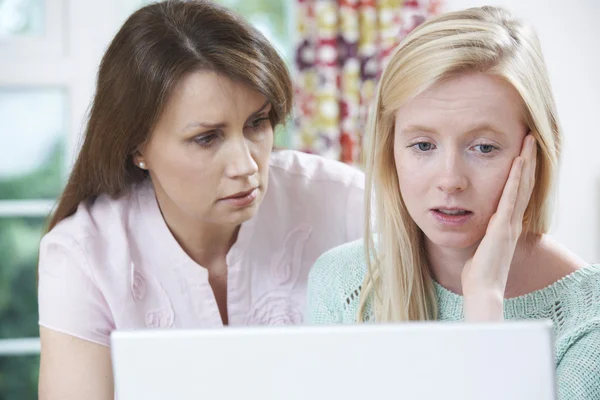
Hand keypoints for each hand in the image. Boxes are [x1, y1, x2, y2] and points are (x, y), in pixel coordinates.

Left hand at [461, 134, 536, 320]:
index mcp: (507, 226)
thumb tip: (474, 224)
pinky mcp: (502, 227)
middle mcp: (512, 222)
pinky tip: (518, 162)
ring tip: (529, 141)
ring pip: (521, 186)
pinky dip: (515, 178)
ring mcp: (509, 223)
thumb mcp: (480, 248)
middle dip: (528, 160)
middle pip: (524, 184)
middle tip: (531, 139)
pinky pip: (510, 197)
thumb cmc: (479, 273)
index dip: (522, 173)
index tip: (522, 153)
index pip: (517, 193)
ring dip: (526, 162)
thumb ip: (482, 235)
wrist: (483, 289)